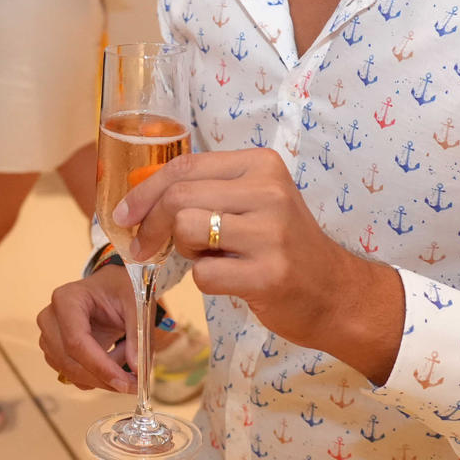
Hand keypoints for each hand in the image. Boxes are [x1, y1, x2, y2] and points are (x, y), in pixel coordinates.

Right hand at [36, 263, 138, 392]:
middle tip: (135, 380)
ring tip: (125, 351)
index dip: (100, 367)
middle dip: (104, 377)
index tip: (126, 383)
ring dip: (103, 374)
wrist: (110, 287)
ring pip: (72, 372)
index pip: (76, 342)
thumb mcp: (136, 306)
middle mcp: (50, 318)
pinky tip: (113, 356)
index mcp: (67, 299)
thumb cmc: (120, 289)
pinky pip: (74, 375)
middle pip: (70, 362)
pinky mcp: (53, 351)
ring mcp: (48, 336)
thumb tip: (138, 371)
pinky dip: (97, 375)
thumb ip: (138, 337)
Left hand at [114, 148, 405, 381]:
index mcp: (261, 165)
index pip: (185, 166)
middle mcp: (269, 191)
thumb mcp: (254, 203)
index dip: (143, 191)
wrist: (336, 294)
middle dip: (150, 225)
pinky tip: (230, 280)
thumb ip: (206, 192)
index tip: (123, 215)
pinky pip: (203, 274)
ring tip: (209, 258)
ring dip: (183, 251)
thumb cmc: (283, 247)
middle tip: (144, 248)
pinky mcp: (268, 274)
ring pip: (186, 230)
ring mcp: (271, 233)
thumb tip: (137, 201)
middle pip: (178, 197)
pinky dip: (205, 281)